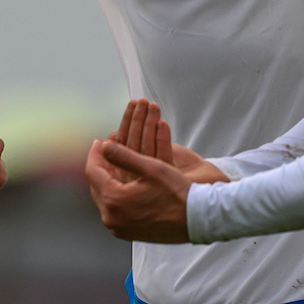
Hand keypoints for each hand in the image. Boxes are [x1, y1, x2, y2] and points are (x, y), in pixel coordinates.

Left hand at [85, 137, 192, 242]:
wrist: (196, 219)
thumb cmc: (177, 193)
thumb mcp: (150, 168)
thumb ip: (123, 155)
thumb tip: (104, 146)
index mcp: (114, 200)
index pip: (93, 172)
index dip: (95, 154)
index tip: (99, 142)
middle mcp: (111, 218)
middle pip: (96, 186)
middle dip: (100, 167)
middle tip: (105, 151)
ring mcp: (118, 228)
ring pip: (104, 198)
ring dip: (106, 180)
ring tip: (113, 165)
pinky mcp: (127, 232)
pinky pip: (113, 210)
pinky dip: (114, 195)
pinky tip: (123, 184)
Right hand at [111, 99, 225, 182]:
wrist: (191, 201)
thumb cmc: (166, 184)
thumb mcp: (143, 164)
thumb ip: (127, 152)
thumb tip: (113, 136)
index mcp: (128, 173)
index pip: (122, 144)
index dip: (125, 123)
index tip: (130, 107)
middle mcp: (137, 177)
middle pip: (132, 144)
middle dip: (135, 119)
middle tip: (139, 102)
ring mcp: (151, 180)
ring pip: (146, 148)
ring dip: (148, 123)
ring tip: (151, 106)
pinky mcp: (168, 179)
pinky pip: (163, 156)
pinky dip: (162, 138)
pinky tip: (162, 123)